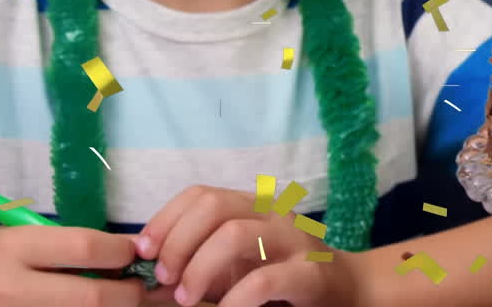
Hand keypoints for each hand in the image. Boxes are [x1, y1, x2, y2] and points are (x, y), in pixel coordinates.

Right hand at [0, 224, 174, 305]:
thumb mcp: (17, 243)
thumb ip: (64, 248)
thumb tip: (125, 251)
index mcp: (13, 251)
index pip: (86, 248)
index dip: (122, 251)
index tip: (135, 252)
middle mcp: (13, 290)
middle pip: (93, 298)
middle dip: (127, 293)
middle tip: (137, 286)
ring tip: (116, 300)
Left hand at [135, 185, 361, 306]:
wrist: (348, 292)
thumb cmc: (281, 282)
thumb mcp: (236, 266)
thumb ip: (198, 261)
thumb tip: (145, 271)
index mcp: (254, 206)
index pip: (201, 193)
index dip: (165, 220)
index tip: (143, 253)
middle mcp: (275, 213)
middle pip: (214, 205)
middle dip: (178, 242)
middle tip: (164, 278)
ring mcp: (296, 240)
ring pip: (235, 233)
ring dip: (199, 268)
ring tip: (186, 298)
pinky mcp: (311, 273)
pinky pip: (263, 279)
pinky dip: (234, 300)